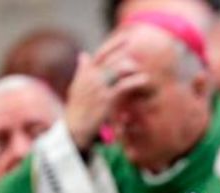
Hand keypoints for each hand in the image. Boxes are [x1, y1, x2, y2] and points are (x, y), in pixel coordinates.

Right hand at [64, 35, 148, 149]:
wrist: (74, 128)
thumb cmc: (77, 108)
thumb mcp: (77, 87)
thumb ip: (82, 70)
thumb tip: (83, 54)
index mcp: (85, 73)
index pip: (101, 53)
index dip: (114, 45)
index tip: (126, 38)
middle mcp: (91, 77)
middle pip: (113, 58)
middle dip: (128, 55)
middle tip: (141, 54)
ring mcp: (99, 87)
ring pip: (119, 68)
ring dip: (133, 68)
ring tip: (143, 72)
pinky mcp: (106, 99)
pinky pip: (124, 85)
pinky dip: (135, 81)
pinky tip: (144, 80)